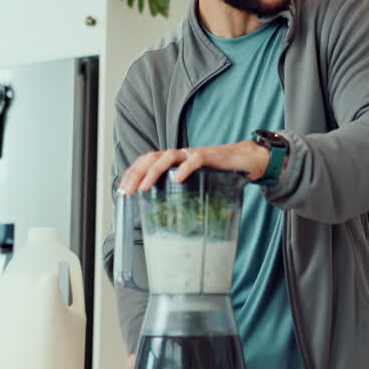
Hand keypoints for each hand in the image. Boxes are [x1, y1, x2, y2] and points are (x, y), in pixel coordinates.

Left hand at [118, 141, 270, 192]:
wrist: (246, 160)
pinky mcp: (211, 157)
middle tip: (128, 191)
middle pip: (152, 157)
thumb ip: (182, 191)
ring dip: (154, 171)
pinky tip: (178, 179)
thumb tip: (168, 214)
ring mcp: (194, 154)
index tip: (122, 189)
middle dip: (137, 174)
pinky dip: (185, 168)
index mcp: (175, 161)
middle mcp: (181, 155)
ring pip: (168, 156)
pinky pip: (195, 160)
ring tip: (145, 187)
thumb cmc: (219, 172)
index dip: (132, 172)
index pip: (147, 161)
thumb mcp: (196, 183)